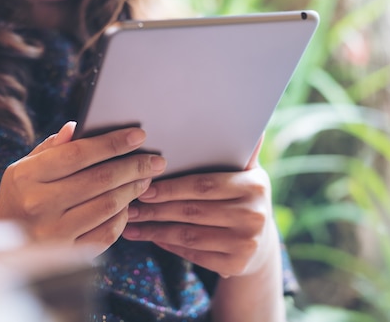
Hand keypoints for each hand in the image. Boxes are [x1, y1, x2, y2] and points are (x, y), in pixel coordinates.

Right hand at [0, 122, 166, 255]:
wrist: (4, 244)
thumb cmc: (21, 196)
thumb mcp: (25, 168)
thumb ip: (51, 148)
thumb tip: (76, 128)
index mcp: (27, 176)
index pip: (78, 153)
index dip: (112, 143)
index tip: (138, 135)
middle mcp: (39, 204)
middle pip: (99, 179)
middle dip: (134, 166)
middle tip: (155, 161)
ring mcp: (53, 233)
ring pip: (108, 206)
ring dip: (133, 190)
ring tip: (145, 179)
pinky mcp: (68, 254)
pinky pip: (107, 233)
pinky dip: (123, 217)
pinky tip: (129, 205)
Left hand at [122, 137, 275, 276]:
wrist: (260, 245)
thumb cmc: (244, 199)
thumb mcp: (249, 174)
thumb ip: (242, 152)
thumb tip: (252, 124)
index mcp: (254, 187)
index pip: (204, 185)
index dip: (171, 187)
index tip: (144, 186)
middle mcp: (254, 216)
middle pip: (192, 211)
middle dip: (156, 208)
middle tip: (129, 205)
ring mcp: (245, 244)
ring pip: (188, 235)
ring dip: (155, 229)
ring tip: (131, 223)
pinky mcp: (235, 266)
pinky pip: (193, 253)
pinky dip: (168, 245)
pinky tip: (150, 237)